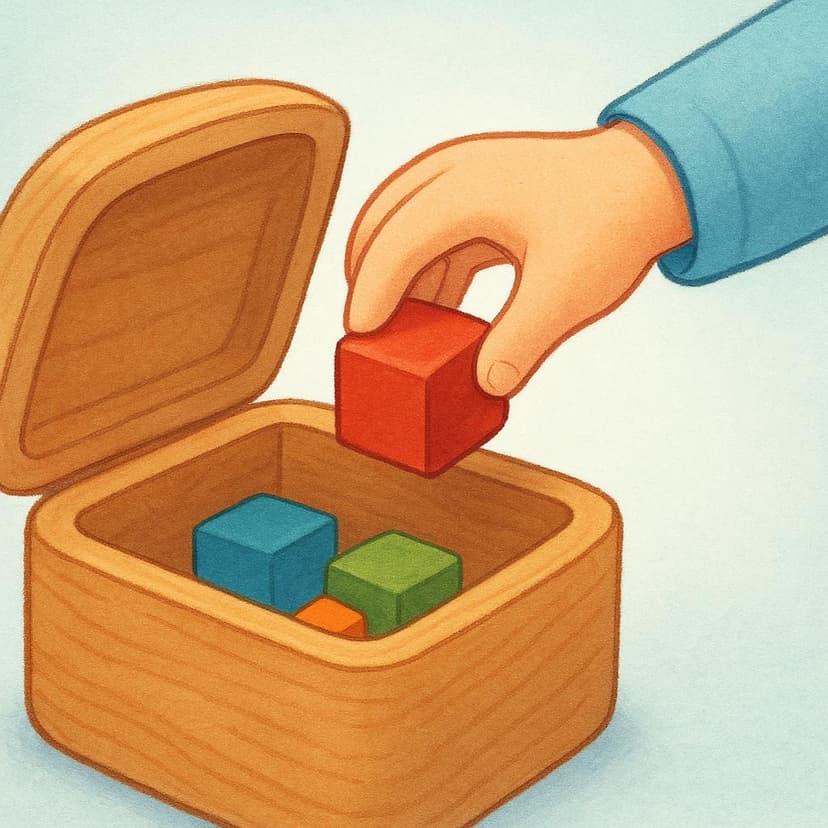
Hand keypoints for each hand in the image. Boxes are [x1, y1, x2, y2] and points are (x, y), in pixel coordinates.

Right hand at [344, 121, 691, 396]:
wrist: (649, 178)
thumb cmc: (611, 222)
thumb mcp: (569, 291)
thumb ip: (522, 341)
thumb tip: (484, 386)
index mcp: (468, 188)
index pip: (396, 241)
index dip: (371, 292)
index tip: (358, 337)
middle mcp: (454, 173)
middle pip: (380, 223)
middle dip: (366, 280)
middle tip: (367, 337)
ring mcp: (462, 177)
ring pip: (400, 227)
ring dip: (396, 279)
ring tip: (402, 335)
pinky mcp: (474, 192)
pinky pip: (429, 233)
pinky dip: (424, 273)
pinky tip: (438, 314)